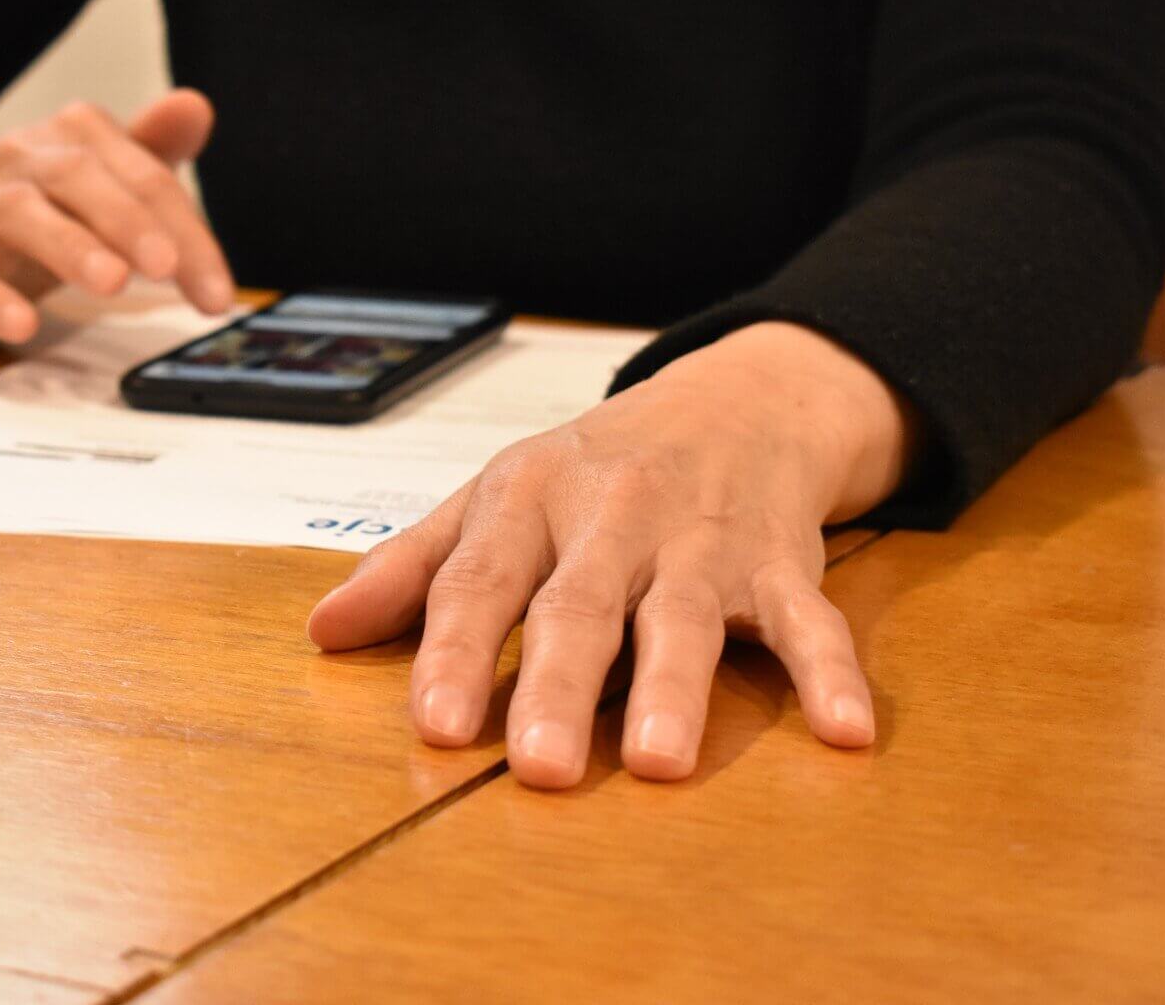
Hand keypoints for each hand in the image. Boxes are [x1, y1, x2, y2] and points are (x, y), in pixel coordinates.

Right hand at [0, 90, 234, 341]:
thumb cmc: (52, 210)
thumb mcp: (109, 177)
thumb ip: (155, 148)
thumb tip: (196, 105)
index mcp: (75, 135)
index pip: (142, 176)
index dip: (186, 231)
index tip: (218, 292)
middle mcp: (24, 159)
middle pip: (80, 179)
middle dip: (130, 223)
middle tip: (168, 267)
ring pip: (21, 214)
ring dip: (70, 248)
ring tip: (113, 284)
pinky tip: (24, 323)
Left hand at [307, 322, 917, 788]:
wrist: (737, 398)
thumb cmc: (598, 466)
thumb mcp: (496, 497)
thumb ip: (413, 567)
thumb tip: (321, 631)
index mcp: (531, 500)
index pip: (483, 580)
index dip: (456, 650)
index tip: (437, 724)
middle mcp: (613, 518)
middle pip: (582, 606)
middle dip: (561, 685)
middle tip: (542, 766)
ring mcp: (701, 541)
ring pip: (686, 615)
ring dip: (677, 686)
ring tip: (660, 759)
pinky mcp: (778, 561)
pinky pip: (808, 618)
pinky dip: (829, 672)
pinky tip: (843, 731)